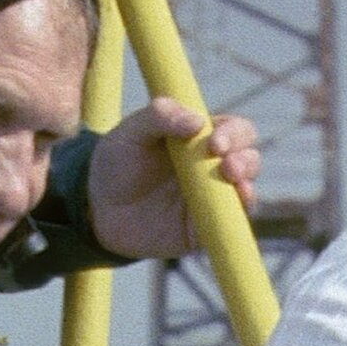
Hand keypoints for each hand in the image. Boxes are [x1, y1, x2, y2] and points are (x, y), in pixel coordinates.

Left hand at [87, 100, 260, 259]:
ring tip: (231, 178)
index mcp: (200, 139)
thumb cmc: (115, 165)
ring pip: (246, 189)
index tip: (213, 142)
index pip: (234, 130)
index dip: (233, 133)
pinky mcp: (204, 228)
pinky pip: (231, 224)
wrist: (97, 210)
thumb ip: (160, 116)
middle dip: (244, 157)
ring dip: (246, 182)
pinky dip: (237, 215)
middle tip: (225, 162)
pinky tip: (235, 204)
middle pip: (249, 157)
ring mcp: (211, 199)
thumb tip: (198, 122)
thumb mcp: (130, 132)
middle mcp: (212, 168)